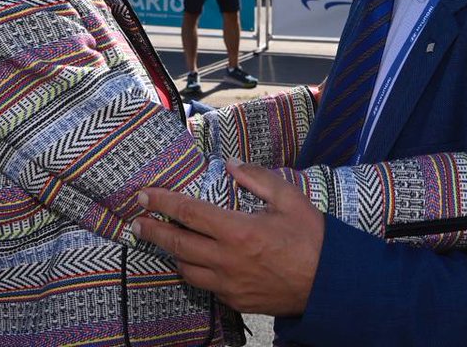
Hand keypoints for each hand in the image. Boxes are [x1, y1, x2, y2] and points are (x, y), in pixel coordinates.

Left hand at [132, 160, 323, 315]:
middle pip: (176, 244)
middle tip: (136, 221)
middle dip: (152, 231)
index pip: (188, 212)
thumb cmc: (312, 239)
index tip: (144, 195)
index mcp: (238, 230)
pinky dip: (195, 271)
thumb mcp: (290, 199)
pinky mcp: (235, 301)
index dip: (162, 202)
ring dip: (172, 253)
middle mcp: (226, 259)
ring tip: (166, 240)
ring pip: (186, 269)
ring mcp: (228, 284)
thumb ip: (258, 178)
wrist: (330, 285)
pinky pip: (205, 285)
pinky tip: (198, 261)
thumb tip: (231, 165)